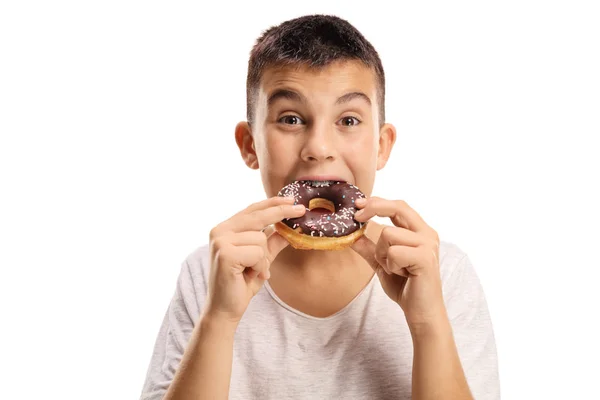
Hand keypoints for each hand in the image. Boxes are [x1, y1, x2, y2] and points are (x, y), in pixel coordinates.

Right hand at [205, 196, 304, 324]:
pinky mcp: (225, 254)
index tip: (291, 200)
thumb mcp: (261, 259)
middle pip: (257, 216)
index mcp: (225, 229)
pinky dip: (259, 266)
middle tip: (301, 210)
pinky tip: (250, 276)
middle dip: (281, 213)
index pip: (251, 210)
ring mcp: (220, 241)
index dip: (272, 203)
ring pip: (261, 238)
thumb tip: (289, 228)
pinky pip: (257, 252)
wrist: (225, 310)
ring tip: (254, 272)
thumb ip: (272, 242)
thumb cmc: (241, 284)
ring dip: (263, 259)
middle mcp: (219, 231)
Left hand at [351, 197, 444, 326]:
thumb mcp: (381, 263)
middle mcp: (427, 234)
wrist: (420, 312)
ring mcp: (428, 245)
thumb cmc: (405, 287)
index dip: (377, 202)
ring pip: (388, 234)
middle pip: (398, 207)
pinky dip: (390, 265)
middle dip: (374, 208)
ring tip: (394, 268)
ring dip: (382, 254)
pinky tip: (402, 274)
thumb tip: (351, 236)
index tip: (357, 205)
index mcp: (419, 231)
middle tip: (357, 217)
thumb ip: (369, 248)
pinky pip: (393, 252)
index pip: (398, 206)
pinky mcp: (425, 258)